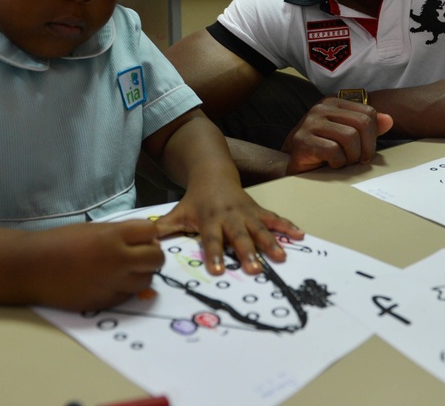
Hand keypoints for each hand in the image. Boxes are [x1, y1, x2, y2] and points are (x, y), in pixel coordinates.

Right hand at [26, 220, 164, 309]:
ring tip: (125, 270)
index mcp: (113, 236)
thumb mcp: (94, 229)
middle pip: (156, 258)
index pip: (151, 232)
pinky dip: (126, 289)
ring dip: (141, 274)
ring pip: (147, 280)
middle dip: (152, 255)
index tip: (141, 238)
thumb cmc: (61, 242)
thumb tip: (147, 240)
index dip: (148, 234)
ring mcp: (112, 283)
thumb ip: (121, 234)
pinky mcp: (105, 301)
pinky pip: (129, 295)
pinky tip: (111, 282)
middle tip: (139, 255)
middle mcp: (117, 260)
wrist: (32, 267)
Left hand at [154, 181, 302, 275]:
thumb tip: (144, 243)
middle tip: (254, 270)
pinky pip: (274, 218)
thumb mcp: (178, 212)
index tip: (218, 271)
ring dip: (271, 243)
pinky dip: (288, 226)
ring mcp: (246, 213)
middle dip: (247, 253)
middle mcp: (230, 217)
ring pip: (260, 229)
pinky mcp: (258, 210)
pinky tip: (301, 235)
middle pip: (239, 237)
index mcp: (210, 219)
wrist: (213, 174)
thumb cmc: (195, 200)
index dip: (214, 255)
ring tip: (281, 258)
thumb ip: (164, 229)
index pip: (211, 240)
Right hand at [281, 97, 393, 175]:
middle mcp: (321, 108)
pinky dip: (337, 163)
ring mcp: (310, 123)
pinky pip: (334, 151)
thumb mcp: (348, 133)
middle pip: (362, 124)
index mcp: (334, 102)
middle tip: (359, 159)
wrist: (294, 161)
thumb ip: (368, 126)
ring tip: (343, 161)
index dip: (374, 136)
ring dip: (351, 157)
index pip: (368, 113)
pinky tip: (330, 164)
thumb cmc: (323, 147)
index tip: (366, 149)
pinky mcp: (303, 141)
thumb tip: (389, 120)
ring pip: (350, 138)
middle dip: (365, 148)